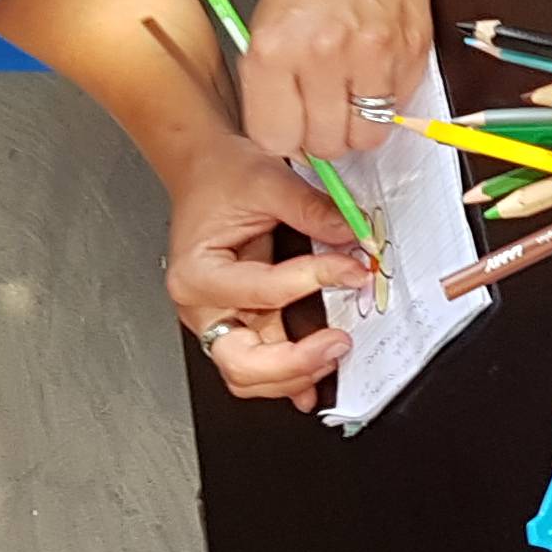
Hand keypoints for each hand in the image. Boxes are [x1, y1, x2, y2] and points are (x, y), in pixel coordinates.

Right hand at [164, 127, 367, 412]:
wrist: (203, 175)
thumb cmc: (221, 179)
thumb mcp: (268, 181)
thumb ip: (313, 211)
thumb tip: (354, 236)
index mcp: (198, 272)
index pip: (263, 291)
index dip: (315, 281)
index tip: (353, 271)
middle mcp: (200, 306)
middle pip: (241, 362)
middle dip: (294, 362)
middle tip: (337, 344)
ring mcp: (217, 320)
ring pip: (248, 376)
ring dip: (293, 375)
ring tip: (333, 354)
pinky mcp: (236, 324)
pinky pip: (259, 364)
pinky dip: (288, 375)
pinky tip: (315, 377)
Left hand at [240, 0, 429, 160]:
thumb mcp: (265, 28)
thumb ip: (274, 88)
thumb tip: (292, 141)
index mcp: (273, 51)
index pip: (276, 139)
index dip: (285, 138)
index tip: (290, 128)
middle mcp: (322, 55)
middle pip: (325, 145)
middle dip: (322, 136)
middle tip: (322, 112)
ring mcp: (372, 53)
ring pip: (367, 136)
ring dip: (358, 124)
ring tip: (351, 95)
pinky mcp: (411, 48)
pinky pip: (399, 106)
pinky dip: (387, 99)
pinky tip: (373, 69)